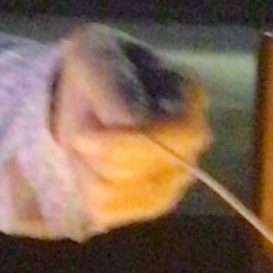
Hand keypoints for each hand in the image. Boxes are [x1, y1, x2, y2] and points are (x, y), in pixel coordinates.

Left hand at [51, 27, 211, 227]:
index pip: (179, 136)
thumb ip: (115, 90)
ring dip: (87, 170)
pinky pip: (108, 212)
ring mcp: (175, 180)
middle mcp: (192, 146)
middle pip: (142, 172)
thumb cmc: (98, 70)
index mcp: (190, 100)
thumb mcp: (96, 59)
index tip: (81, 136)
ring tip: (89, 145)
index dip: (127, 144)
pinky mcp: (150, 204)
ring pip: (118, 195)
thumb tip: (130, 124)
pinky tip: (90, 166)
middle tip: (82, 132)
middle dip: (99, 155)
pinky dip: (85, 189)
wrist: (87, 94)